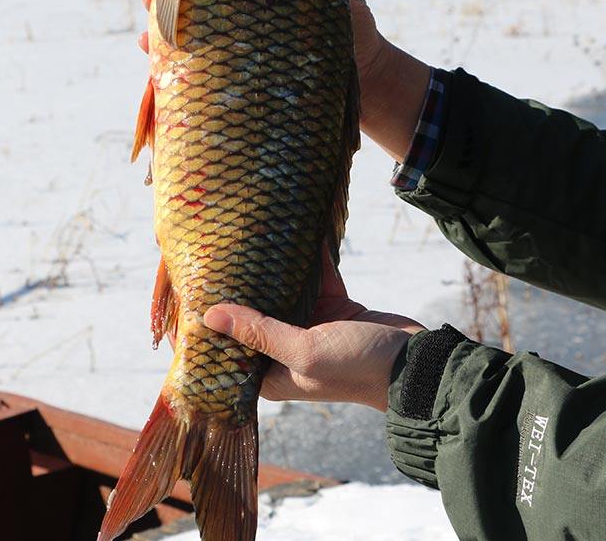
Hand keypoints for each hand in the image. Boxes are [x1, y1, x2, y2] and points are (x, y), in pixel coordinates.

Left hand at [203, 260, 424, 412]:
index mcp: (272, 374)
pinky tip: (292, 231)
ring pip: (280, 293)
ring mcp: (310, 328)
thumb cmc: (358, 368)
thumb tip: (211, 314)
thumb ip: (259, 332)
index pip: (229, 350)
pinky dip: (306, 257)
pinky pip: (313, 277)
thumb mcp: (303, 351)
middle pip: (252, 318)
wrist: (419, 365)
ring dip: (269, 269)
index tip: (186, 296)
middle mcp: (285, 352)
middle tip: (211, 256)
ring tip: (244, 239)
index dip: (208, 328)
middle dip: (236, 290)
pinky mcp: (334, 308)